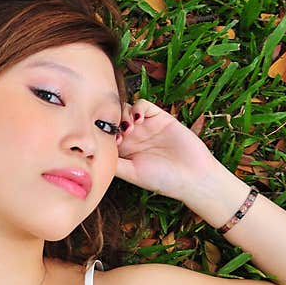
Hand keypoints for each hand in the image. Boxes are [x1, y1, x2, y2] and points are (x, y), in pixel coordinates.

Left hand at [113, 98, 228, 203]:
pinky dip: (138, 108)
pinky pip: (143, 105)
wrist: (192, 176)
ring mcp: (146, 127)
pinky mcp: (160, 117)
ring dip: (122, 115)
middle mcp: (133, 137)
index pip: (105, 135)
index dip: (102, 134)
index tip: (104, 142)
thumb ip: (114, 163)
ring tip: (128, 129)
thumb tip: (94, 155)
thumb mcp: (132, 173)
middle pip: (113, 120)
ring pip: (125, 110)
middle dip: (111, 122)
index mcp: (124, 151)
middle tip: (116, 134)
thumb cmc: (162, 179)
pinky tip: (139, 119)